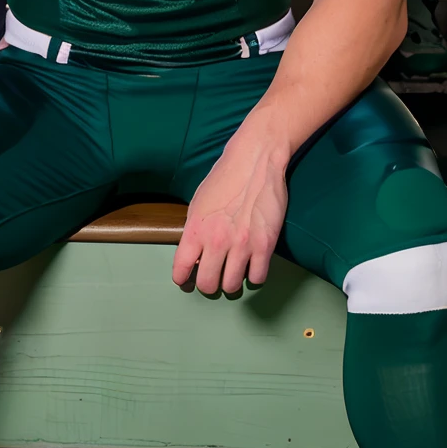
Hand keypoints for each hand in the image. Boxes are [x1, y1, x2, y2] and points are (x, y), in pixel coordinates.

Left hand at [172, 125, 289, 295]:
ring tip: (233, 274)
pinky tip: (252, 267)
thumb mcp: (198, 204)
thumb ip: (195, 232)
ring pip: (232, 286)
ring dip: (231, 283)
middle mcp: (216, 242)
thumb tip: (194, 256)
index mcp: (195, 230)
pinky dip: (254, 276)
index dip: (182, 279)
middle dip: (208, 285)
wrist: (255, 161)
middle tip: (213, 278)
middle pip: (207, 284)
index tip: (186, 280)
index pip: (181, 269)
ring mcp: (241, 245)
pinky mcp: (265, 245)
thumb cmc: (225, 178)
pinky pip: (257, 278)